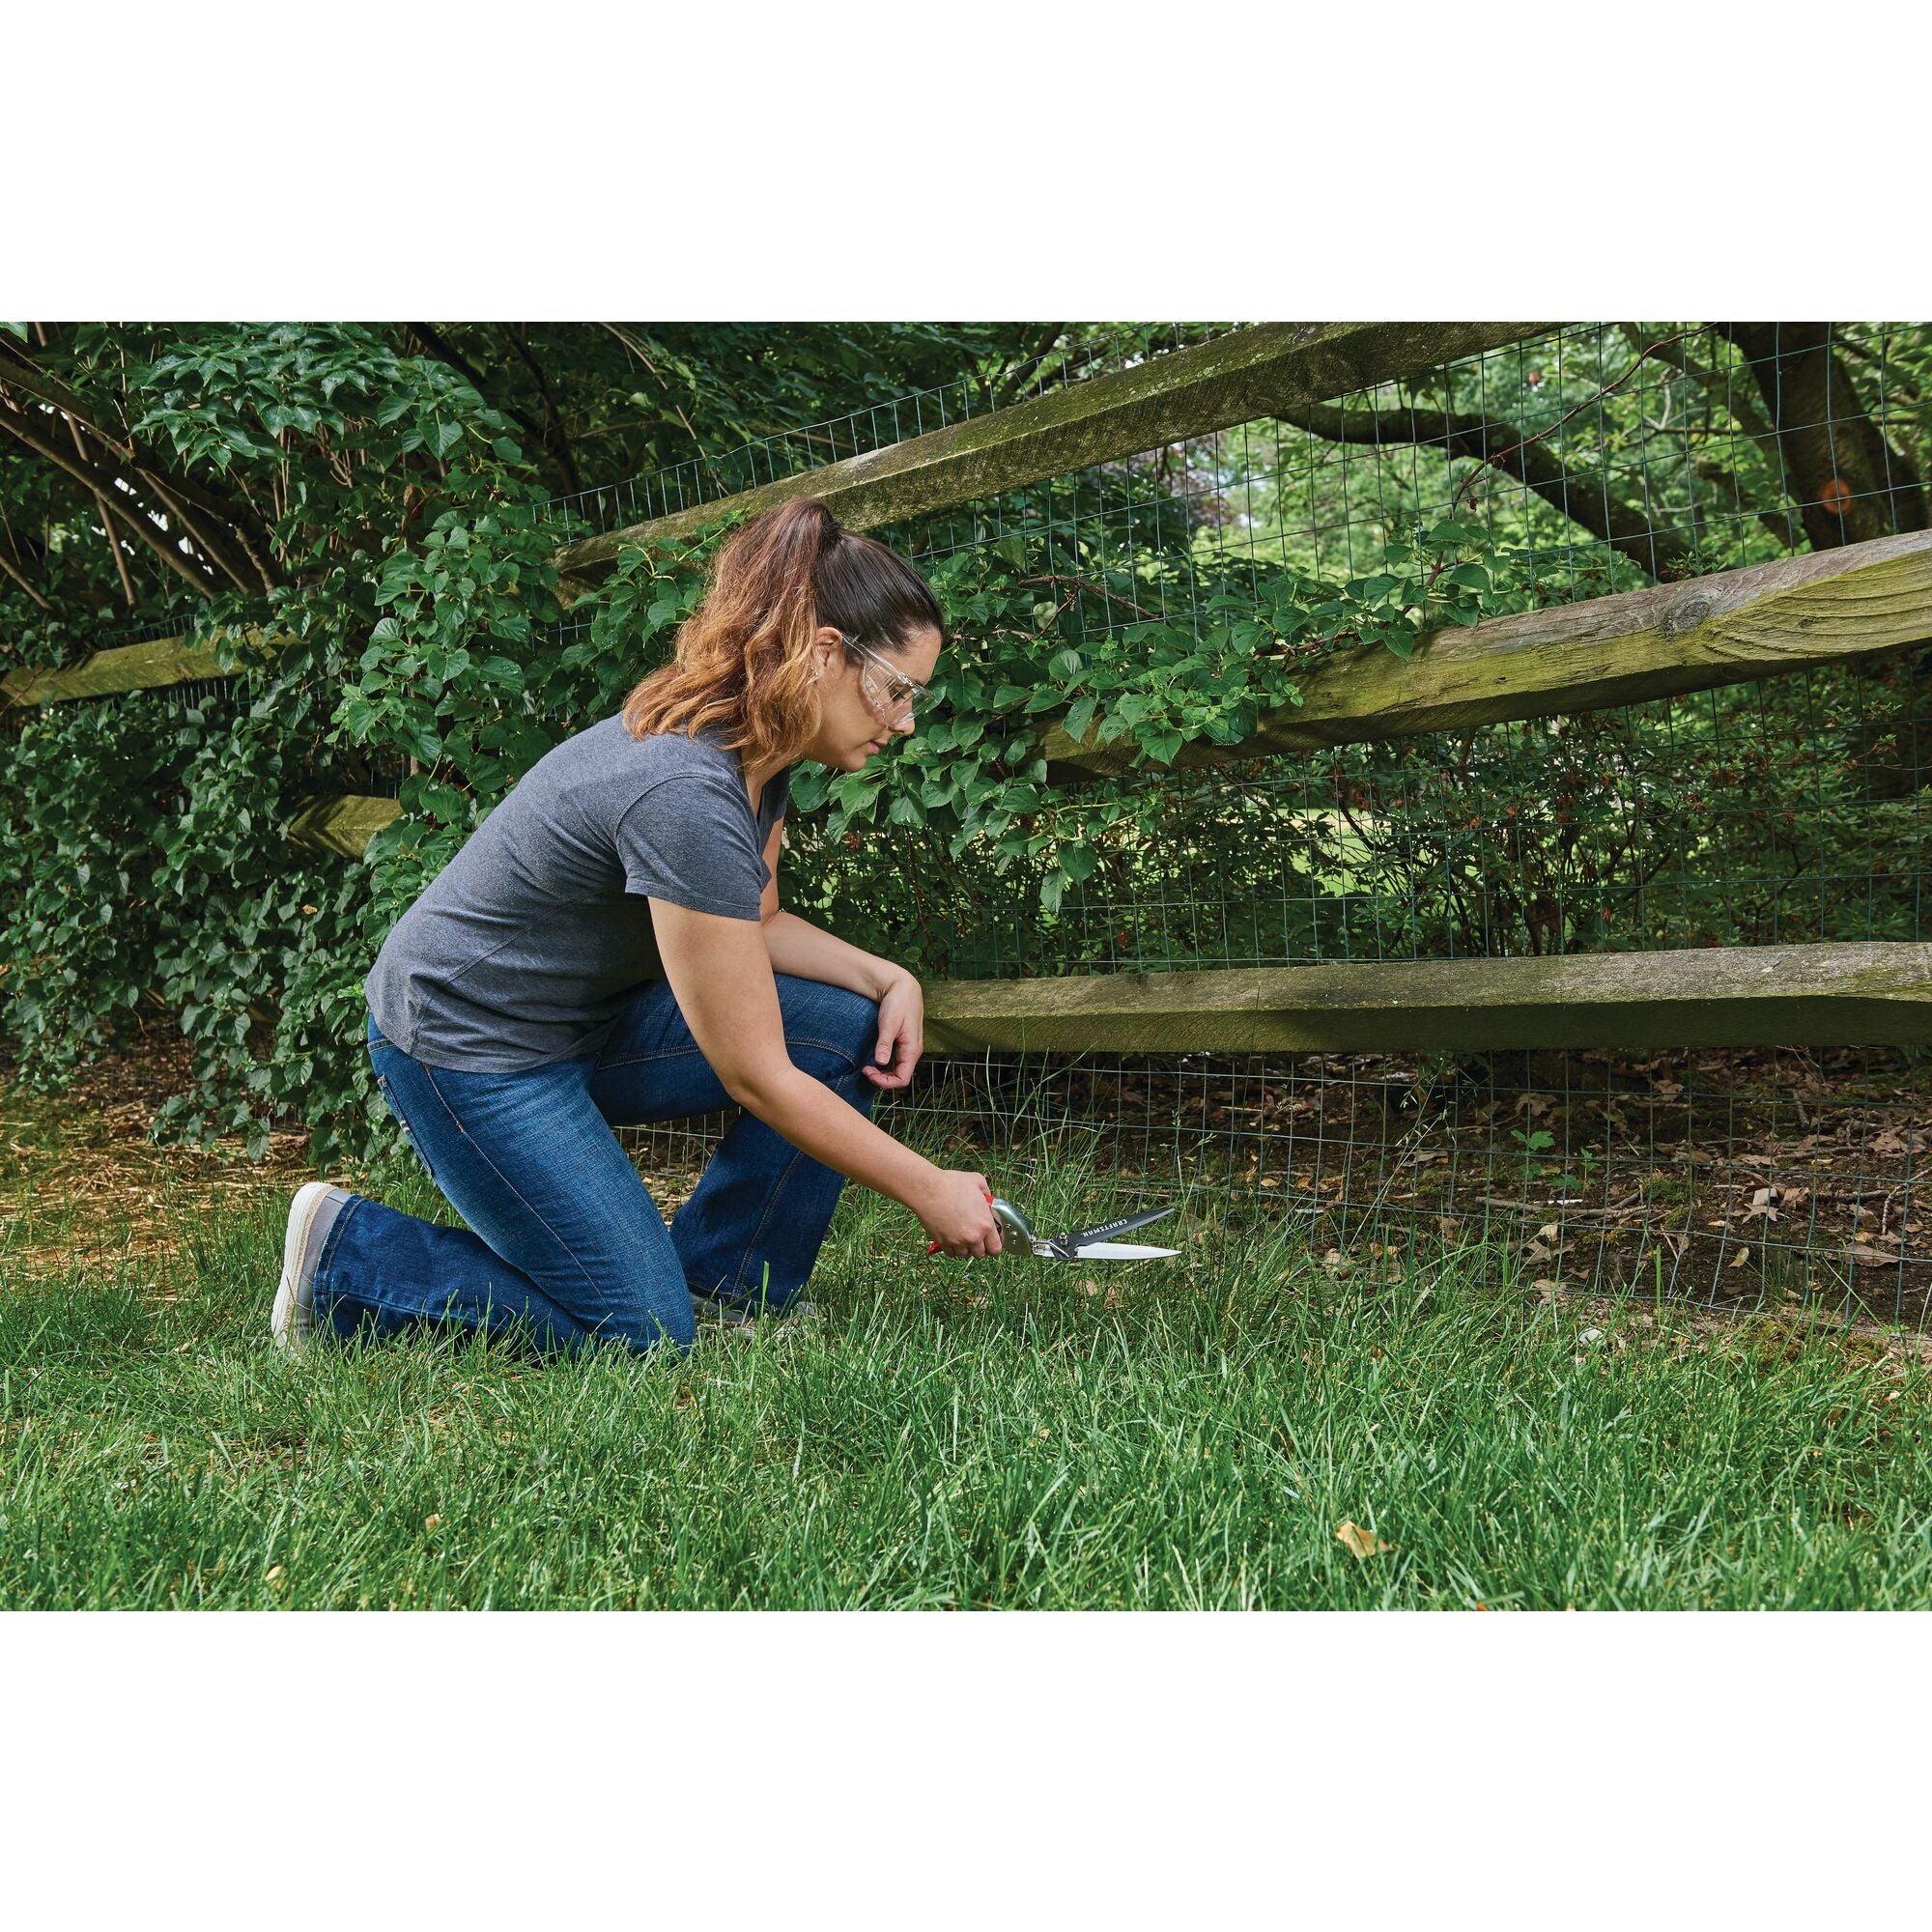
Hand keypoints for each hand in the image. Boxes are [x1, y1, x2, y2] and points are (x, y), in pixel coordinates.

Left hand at [864, 968, 923, 1089]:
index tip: (867, 1072)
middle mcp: (913, 1052)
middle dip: (882, 1079)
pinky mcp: (905, 1043)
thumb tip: (881, 1063)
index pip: (902, 1079)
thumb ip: (885, 1044)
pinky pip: (897, 1062)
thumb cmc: (897, 1003)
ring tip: (868, 1066)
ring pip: (898, 1070)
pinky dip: (886, 1066)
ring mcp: (910, 1048)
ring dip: (883, 1073)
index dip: (884, 1082)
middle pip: (900, 1077)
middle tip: (864, 1069)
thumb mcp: (889, 1023)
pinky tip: (875, 1059)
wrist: (903, 987)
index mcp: (912, 1050)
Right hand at [919, 1170, 1002, 1257]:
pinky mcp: (942, 1242)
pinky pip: (951, 1253)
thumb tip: (987, 1197)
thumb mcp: (977, 1181)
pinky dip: (952, 1248)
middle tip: (976, 1237)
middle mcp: (972, 1237)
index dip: (994, 1245)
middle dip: (980, 1247)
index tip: (992, 1241)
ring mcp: (957, 1241)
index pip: (996, 1248)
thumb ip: (987, 1192)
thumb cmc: (951, 1184)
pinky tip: (952, 1237)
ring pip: (965, 1255)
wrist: (928, 1190)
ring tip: (963, 1236)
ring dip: (966, 1248)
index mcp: (985, 1224)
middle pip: (981, 1254)